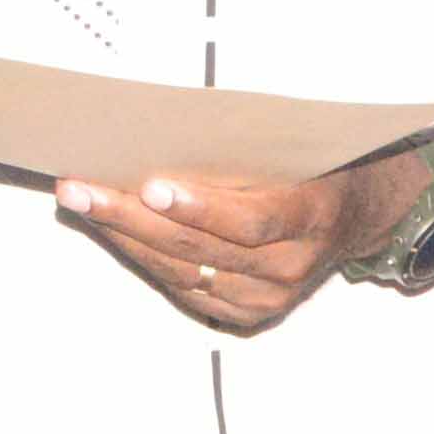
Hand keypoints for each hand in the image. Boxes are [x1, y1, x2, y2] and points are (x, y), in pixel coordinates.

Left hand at [54, 154, 404, 336]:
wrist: (353, 216)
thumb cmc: (319, 166)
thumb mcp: (300, 146)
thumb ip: (251, 146)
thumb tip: (171, 120)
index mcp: (311, 219)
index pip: (251, 223)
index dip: (200, 209)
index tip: (150, 187)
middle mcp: (289, 268)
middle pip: (201, 250)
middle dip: (132, 218)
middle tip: (81, 190)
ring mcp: (266, 298)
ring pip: (183, 272)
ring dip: (124, 237)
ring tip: (81, 202)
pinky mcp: (245, 313)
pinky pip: (182, 287)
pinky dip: (142, 257)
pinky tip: (110, 230)